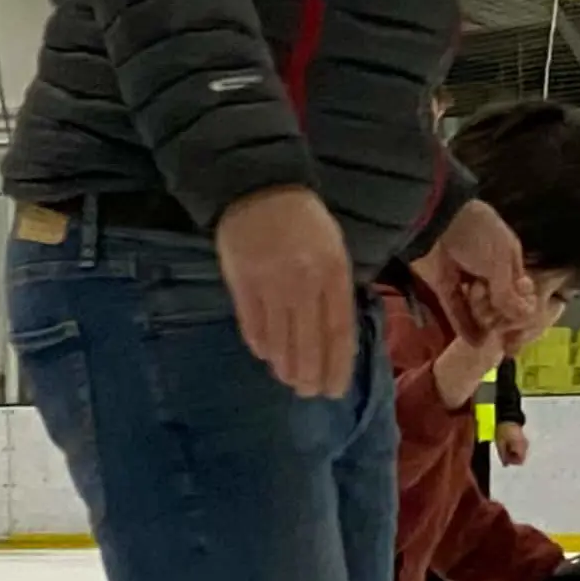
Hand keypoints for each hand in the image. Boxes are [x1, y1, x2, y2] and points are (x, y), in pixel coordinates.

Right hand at [214, 186, 359, 399]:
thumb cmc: (305, 221)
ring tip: (290, 381)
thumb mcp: (334, 249)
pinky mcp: (241, 281)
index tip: (335, 388)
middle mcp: (303, 281)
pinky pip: (252, 323)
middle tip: (310, 393)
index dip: (337, 364)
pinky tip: (266, 356)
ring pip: (280, 337)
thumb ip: (336, 290)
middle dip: (310, 373)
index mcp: (333, 271)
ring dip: (286, 365)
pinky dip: (261, 343)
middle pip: (308, 340)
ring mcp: (270, 283)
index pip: (338, 330)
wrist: (259, 187)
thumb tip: (335, 337)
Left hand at [417, 196, 539, 352]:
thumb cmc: (478, 234)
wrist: (436, 218)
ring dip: (484, 319)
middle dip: (501, 315)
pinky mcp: (444, 285)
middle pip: (500, 304)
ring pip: (479, 309)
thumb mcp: (501, 260)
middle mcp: (489, 270)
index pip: (521, 293)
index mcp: (509, 260)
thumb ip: (509, 292)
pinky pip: (456, 309)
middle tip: (499, 322)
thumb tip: (524, 316)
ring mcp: (465, 278)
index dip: (522, 311)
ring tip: (487, 328)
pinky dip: (465, 325)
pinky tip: (476, 343)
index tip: (521, 328)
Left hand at [497, 421, 531, 466]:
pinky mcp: (523, 438)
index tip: (505, 457)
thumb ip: (503, 455)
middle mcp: (525, 446)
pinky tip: (508, 443)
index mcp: (520, 447)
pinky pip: (520, 447)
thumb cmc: (504, 431)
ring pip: (520, 453)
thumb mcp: (500, 444)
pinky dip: (514, 448)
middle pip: (520, 457)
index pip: (520, 461)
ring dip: (512, 452)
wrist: (508, 418)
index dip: (512, 461)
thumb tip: (505, 465)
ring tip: (505, 446)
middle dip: (512, 457)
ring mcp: (525, 442)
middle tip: (504, 451)